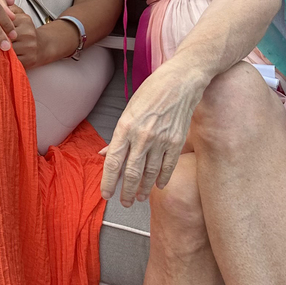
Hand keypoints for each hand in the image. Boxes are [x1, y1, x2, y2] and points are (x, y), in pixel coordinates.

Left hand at [9, 9, 78, 68]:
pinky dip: (4, 60)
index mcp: (24, 20)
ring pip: (7, 49)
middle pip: (4, 36)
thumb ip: (9, 8)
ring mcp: (29, 47)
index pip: (3, 22)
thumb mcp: (20, 16)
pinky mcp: (29, 60)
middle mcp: (28, 33)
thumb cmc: (27, 31)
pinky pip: (12, 60)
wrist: (44, 46)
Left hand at [100, 62, 205, 205]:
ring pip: (150, 173)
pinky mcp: (177, 141)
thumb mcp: (128, 111)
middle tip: (124, 203)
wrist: (180, 81)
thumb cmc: (151, 92)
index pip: (113, 161)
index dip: (109, 181)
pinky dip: (162, 179)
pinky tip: (158, 186)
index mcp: (125, 127)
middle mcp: (142, 136)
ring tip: (139, 198)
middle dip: (127, 192)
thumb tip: (104, 154)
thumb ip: (118, 136)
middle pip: (132, 172)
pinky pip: (168, 167)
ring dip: (144, 189)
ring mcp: (161, 140)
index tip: (107, 194)